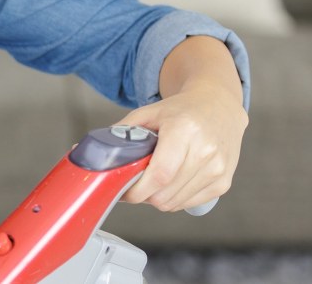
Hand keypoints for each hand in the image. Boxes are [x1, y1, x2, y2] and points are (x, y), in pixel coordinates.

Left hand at [117, 37, 248, 211]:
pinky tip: (171, 181)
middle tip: (135, 183)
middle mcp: (206, 151)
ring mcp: (218, 169)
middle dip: (143, 195)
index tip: (123, 190)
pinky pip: (189, 203)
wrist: (219, 106)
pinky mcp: (223, 182)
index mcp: (185, 130)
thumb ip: (121, 133)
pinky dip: (174, 198)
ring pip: (175, 203)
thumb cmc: (181, 110)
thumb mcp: (147, 113)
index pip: (159, 175)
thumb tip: (88, 150)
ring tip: (153, 179)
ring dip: (157, 197)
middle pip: (165, 194)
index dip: (137, 190)